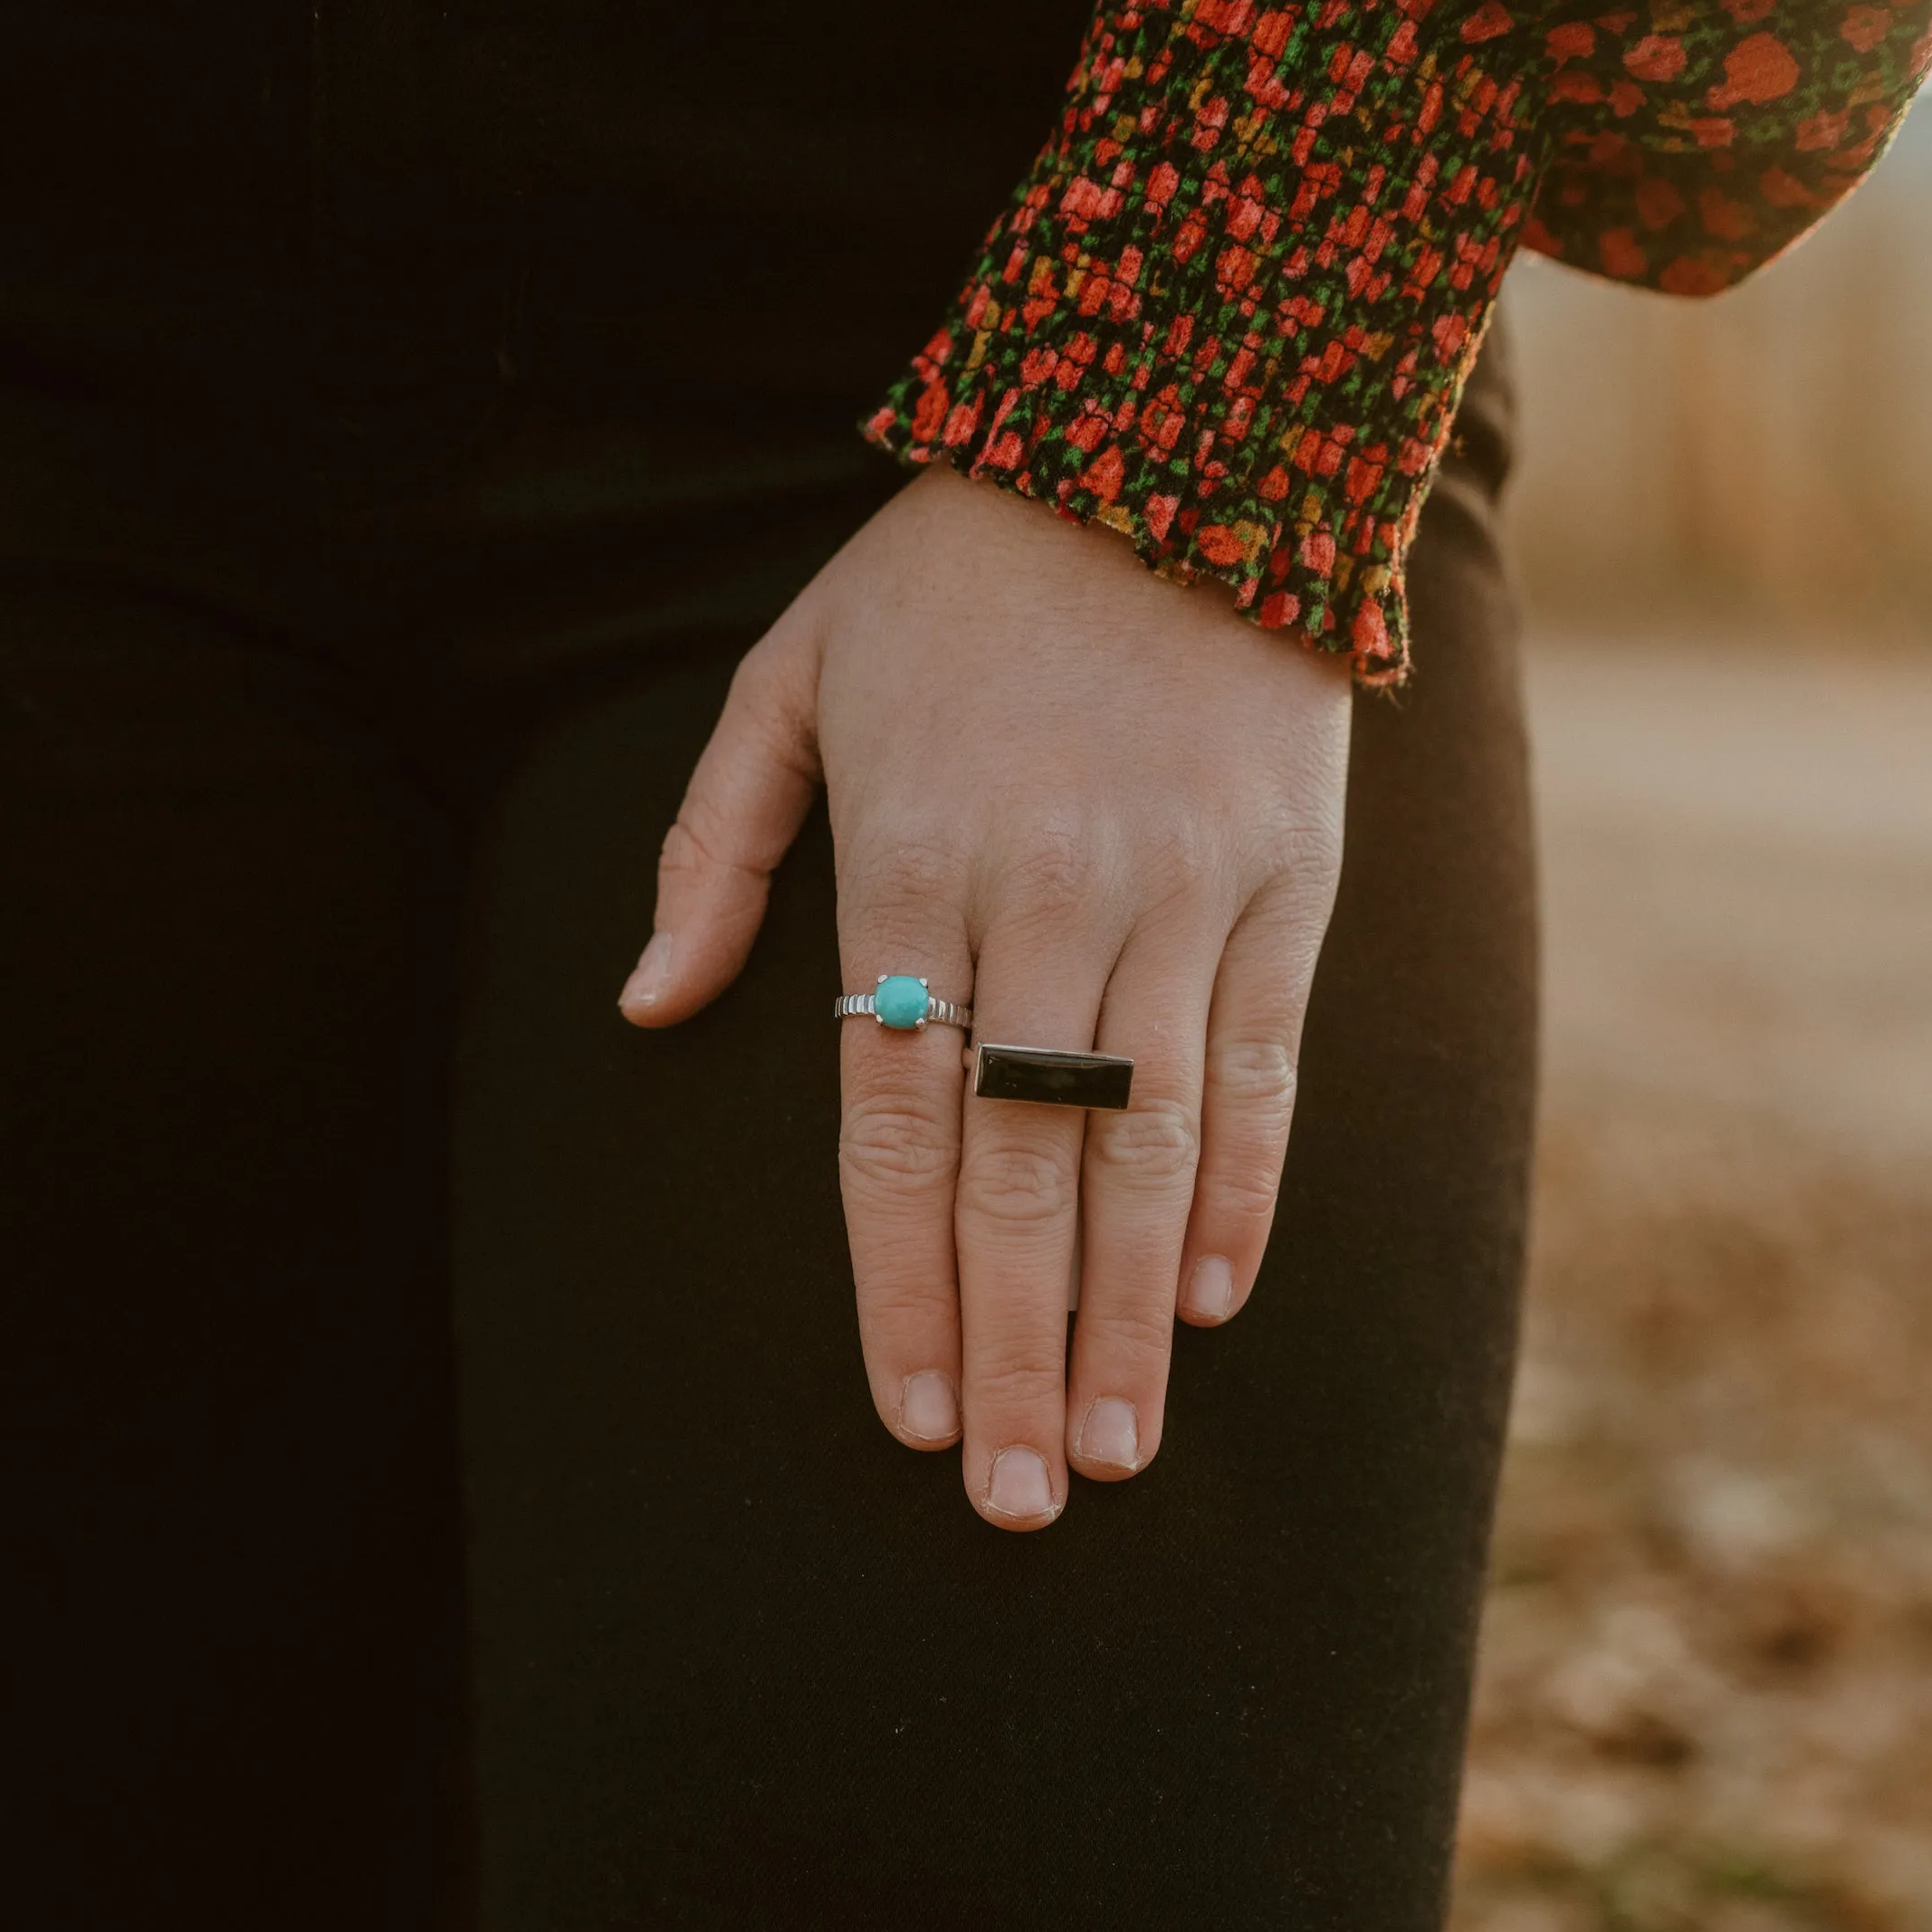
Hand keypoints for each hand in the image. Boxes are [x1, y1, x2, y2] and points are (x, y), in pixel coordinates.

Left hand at [619, 465, 1351, 1532]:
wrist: (1184, 429)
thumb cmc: (951, 574)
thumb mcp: (791, 674)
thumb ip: (714, 849)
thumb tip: (644, 1008)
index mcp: (907, 859)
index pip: (889, 1120)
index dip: (898, 1284)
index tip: (903, 1417)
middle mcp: (1046, 891)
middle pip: (1022, 1166)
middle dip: (1013, 1350)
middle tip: (1010, 1503)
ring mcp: (1180, 890)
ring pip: (1150, 1144)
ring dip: (1129, 1315)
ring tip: (1114, 1454)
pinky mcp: (1287, 879)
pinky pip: (1267, 1068)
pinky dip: (1246, 1193)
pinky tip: (1212, 1305)